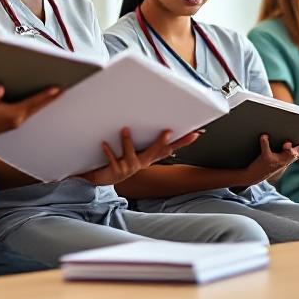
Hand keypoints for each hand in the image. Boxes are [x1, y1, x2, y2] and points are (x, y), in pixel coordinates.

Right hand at [0, 85, 59, 139]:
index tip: (57, 89)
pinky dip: (34, 107)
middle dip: (49, 99)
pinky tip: (36, 103)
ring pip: (33, 111)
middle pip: (37, 107)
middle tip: (62, 90)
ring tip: (53, 95)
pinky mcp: (12, 125)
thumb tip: (0, 88)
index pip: (33, 102)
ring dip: (42, 103)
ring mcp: (15, 124)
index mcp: (13, 115)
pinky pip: (27, 114)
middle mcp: (17, 120)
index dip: (45, 95)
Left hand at [76, 128, 200, 185]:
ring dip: (127, 142)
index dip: (183, 142)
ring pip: (131, 154)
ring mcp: (129, 168)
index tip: (195, 134)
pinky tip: (104, 143)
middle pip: (155, 152)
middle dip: (162, 142)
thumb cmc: (120, 160)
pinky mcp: (116, 171)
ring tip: (125, 129)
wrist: (103, 177)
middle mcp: (141, 163)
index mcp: (148, 158)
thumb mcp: (135, 149)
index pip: (169, 148)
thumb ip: (144, 138)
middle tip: (168, 131)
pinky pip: (113, 159)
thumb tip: (155, 122)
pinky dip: (109, 151)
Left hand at [240, 134, 298, 186]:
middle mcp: (285, 160)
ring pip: (286, 154)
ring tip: (288, 142)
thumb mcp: (279, 156)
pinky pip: (266, 150)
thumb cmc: (267, 163)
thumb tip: (290, 139)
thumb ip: (286, 149)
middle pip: (298, 152)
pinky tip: (264, 136)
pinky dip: (265, 142)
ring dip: (289, 149)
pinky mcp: (266, 159)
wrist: (254, 175)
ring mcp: (276, 161)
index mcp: (289, 158)